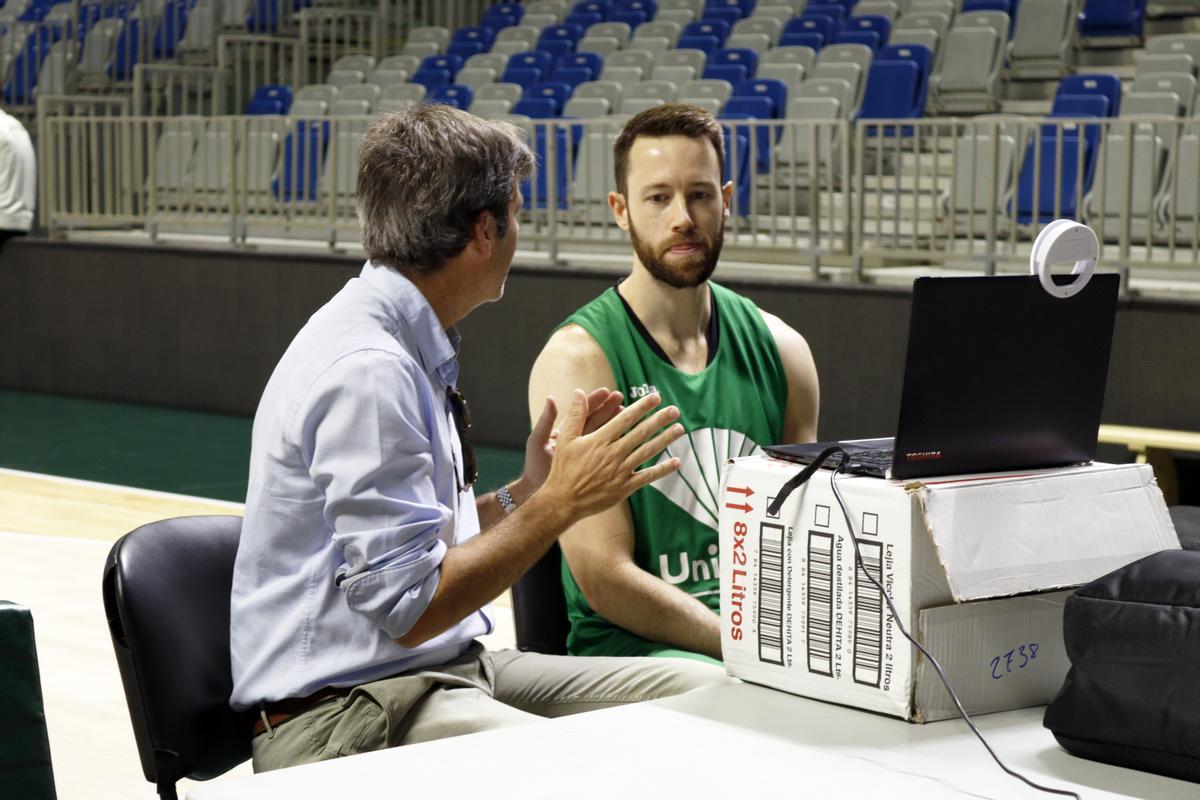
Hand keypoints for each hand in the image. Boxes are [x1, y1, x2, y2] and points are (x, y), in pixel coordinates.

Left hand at [521, 388, 623, 493]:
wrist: (543, 494)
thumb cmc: (535, 466)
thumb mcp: (538, 442)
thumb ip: (546, 421)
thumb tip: (551, 398)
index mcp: (566, 431)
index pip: (582, 412)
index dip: (594, 401)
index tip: (606, 391)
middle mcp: (578, 439)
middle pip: (596, 420)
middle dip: (609, 408)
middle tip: (621, 398)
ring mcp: (587, 452)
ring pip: (604, 434)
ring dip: (616, 423)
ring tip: (629, 414)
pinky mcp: (595, 465)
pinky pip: (609, 452)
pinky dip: (619, 444)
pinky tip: (631, 438)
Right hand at [539, 390, 683, 521]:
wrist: (563, 501)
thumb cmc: (564, 468)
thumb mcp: (565, 439)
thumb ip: (576, 415)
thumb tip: (580, 391)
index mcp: (600, 440)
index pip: (625, 419)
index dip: (642, 407)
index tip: (655, 397)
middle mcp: (613, 454)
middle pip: (641, 433)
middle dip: (659, 420)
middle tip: (674, 409)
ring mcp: (620, 471)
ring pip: (647, 452)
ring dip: (665, 440)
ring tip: (680, 429)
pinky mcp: (625, 487)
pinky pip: (647, 477)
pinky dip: (663, 469)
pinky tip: (677, 462)